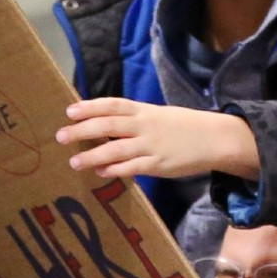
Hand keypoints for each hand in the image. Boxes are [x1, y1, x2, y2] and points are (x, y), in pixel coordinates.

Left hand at [55, 100, 259, 180]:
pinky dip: (114, 170)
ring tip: (73, 161)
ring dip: (92, 155)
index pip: (112, 105)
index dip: (90, 107)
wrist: (215, 138)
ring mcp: (150, 145)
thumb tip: (105, 125)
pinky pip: (131, 168)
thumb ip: (134, 120)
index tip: (69, 111)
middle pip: (107, 125)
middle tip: (61, 135)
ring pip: (115, 149)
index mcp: (144, 111)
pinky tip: (100, 172)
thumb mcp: (158, 116)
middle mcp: (144, 126)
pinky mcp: (158, 165)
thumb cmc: (184, 127)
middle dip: (82, 130)